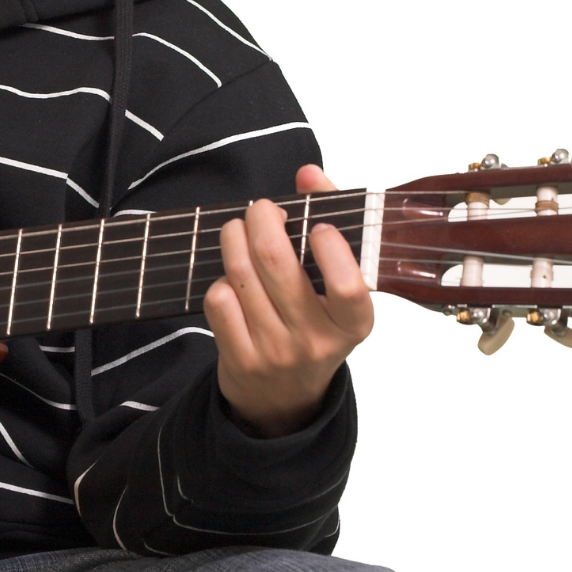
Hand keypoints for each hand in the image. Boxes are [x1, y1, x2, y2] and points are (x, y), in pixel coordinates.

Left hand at [205, 164, 374, 437]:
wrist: (284, 398)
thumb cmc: (314, 323)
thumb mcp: (335, 285)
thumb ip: (330, 218)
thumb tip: (309, 173)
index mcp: (353, 323)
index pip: (349, 287)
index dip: (332, 250)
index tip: (318, 226)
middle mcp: (317, 341)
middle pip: (275, 263)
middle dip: (261, 219)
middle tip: (261, 210)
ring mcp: (277, 352)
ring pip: (240, 275)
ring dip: (233, 237)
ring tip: (239, 230)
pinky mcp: (241, 359)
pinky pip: (218, 300)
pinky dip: (220, 278)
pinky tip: (232, 278)